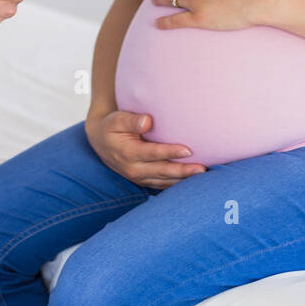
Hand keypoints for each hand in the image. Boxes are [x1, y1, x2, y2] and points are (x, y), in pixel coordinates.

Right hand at [84, 110, 206, 189]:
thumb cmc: (112, 126)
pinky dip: (178, 184)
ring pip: (165, 182)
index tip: (188, 149)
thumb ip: (131, 120)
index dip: (170, 152)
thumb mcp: (116, 119)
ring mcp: (139, 178)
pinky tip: (194, 182)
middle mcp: (133, 169)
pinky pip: (163, 186)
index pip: (153, 153)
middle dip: (183, 171)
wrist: (101, 141)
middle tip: (202, 168)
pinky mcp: (144, 181)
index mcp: (128, 153)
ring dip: (183, 180)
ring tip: (203, 176)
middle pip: (162, 171)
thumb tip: (147, 121)